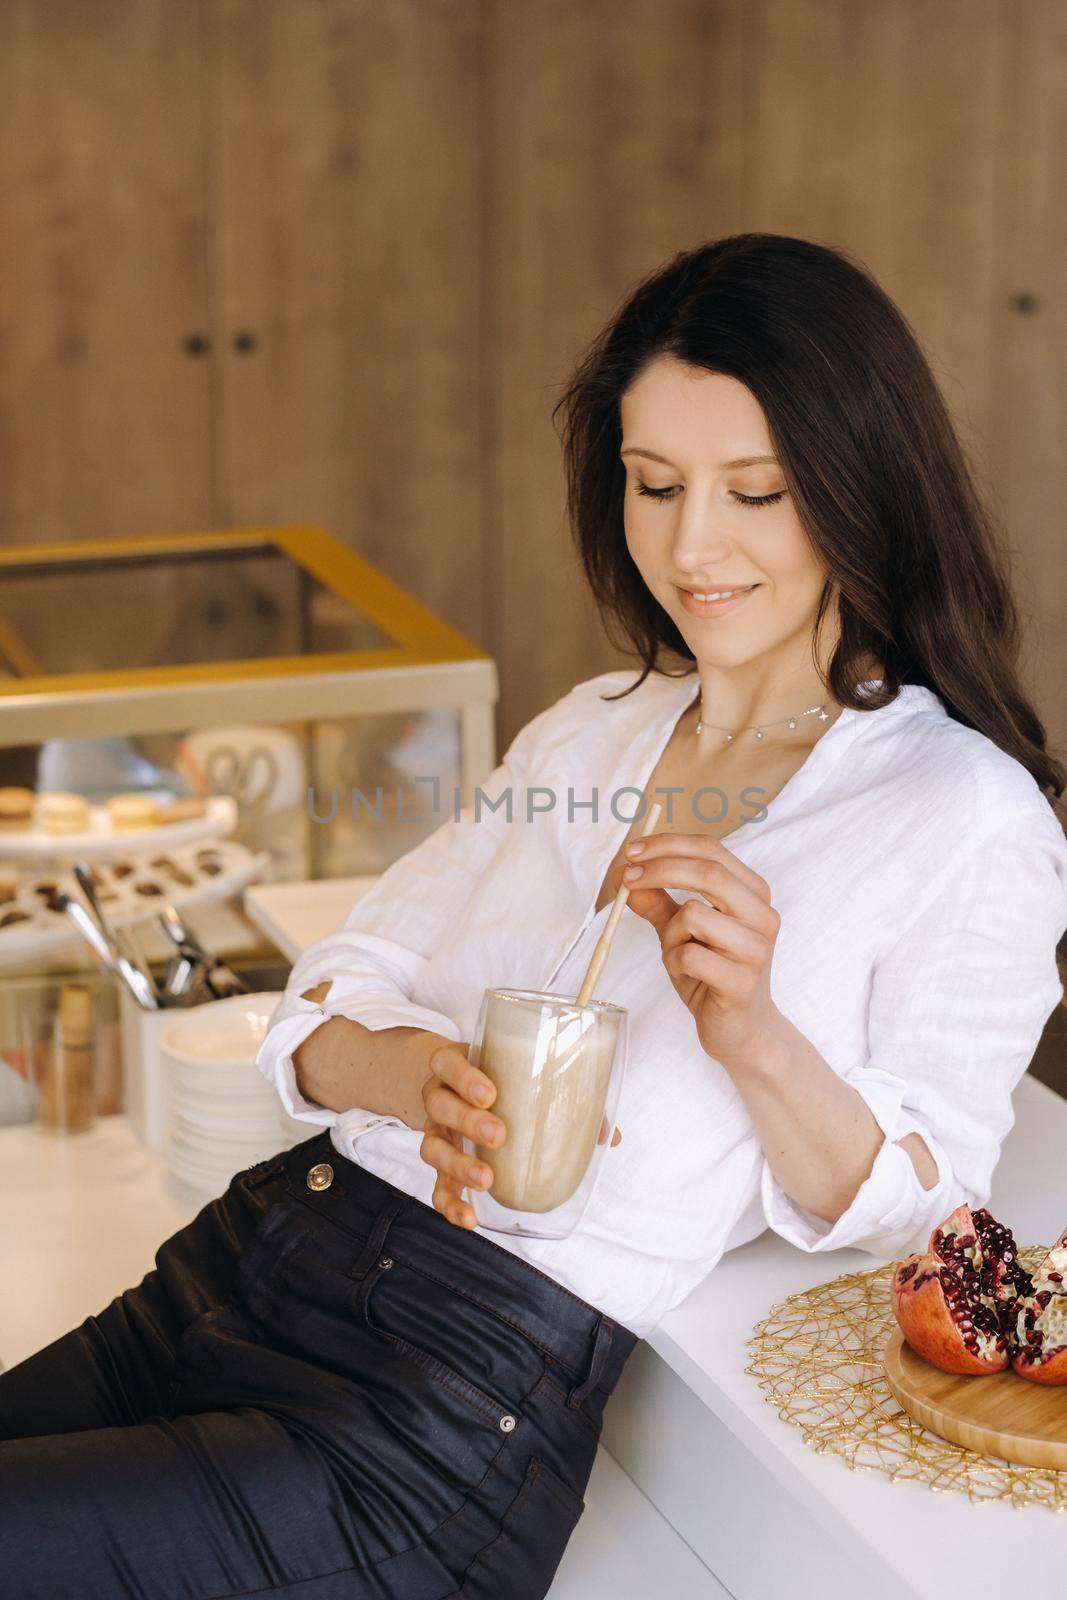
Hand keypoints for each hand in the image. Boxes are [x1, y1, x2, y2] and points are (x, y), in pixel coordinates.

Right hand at [419, 1042, 622, 1229]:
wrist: (454, 1087)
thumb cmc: (496, 1079)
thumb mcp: (516, 1074)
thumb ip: (559, 1095)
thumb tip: (609, 1134)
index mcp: (456, 1068)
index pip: (446, 1064)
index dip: (463, 1078)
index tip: (490, 1094)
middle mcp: (439, 1098)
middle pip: (439, 1105)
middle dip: (468, 1121)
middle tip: (500, 1135)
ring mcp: (436, 1132)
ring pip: (432, 1148)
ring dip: (458, 1165)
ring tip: (487, 1179)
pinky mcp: (440, 1164)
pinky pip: (437, 1186)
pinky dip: (450, 1204)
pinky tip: (470, 1218)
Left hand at [620, 833, 784, 1072]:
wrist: (741, 1030)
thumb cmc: (712, 972)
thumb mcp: (680, 931)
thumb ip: (657, 901)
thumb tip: (625, 874)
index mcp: (753, 893)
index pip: (712, 850)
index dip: (668, 845)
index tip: (631, 851)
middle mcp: (762, 916)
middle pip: (709, 872)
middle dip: (660, 870)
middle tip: (627, 880)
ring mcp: (756, 949)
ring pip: (694, 915)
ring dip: (670, 933)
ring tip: (678, 953)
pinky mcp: (742, 982)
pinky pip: (690, 956)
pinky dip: (674, 962)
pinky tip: (688, 975)